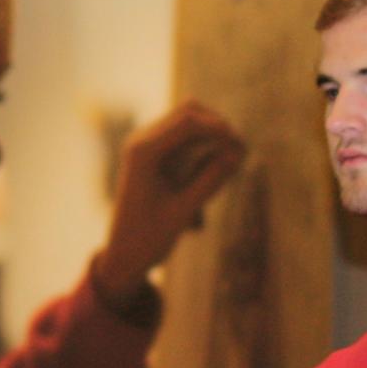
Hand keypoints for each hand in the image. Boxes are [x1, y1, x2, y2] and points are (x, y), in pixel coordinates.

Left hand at [97, 100, 245, 302]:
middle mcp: (141, 141)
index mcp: (142, 152)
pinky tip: (217, 168)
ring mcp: (147, 146)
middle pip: (190, 112)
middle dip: (218, 128)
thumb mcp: (183, 210)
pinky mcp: (155, 155)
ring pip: (190, 123)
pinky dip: (204, 148)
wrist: (124, 255)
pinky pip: (186, 140)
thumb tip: (238, 153)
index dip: (219, 128)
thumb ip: (210, 180)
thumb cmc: (149, 237)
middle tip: (241, 152)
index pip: (188, 121)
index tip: (242, 147)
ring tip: (234, 162)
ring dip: (213, 137)